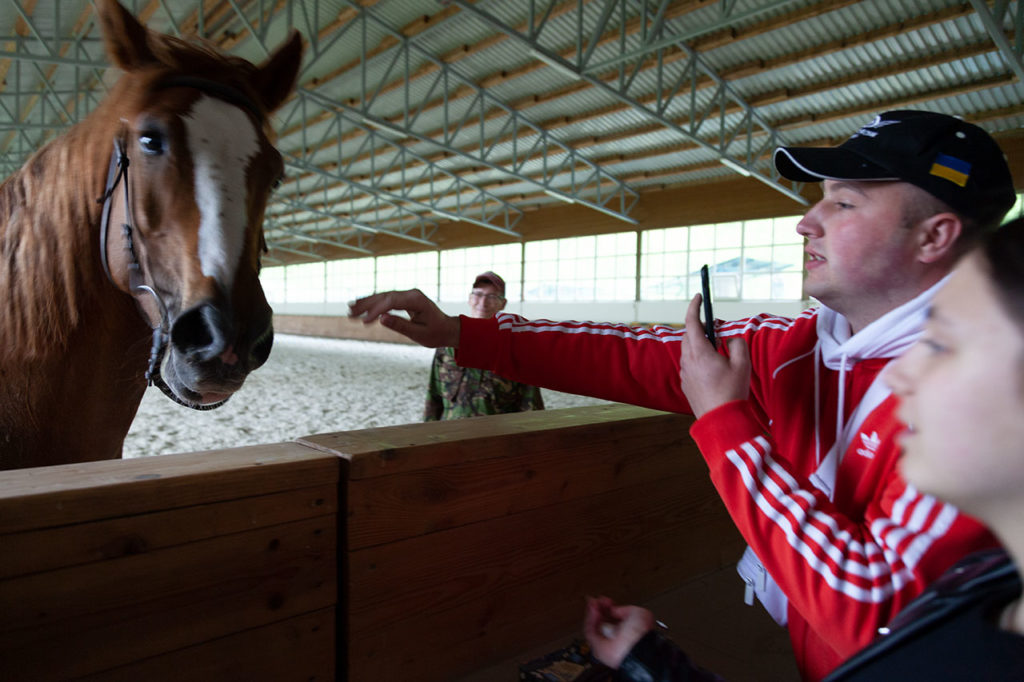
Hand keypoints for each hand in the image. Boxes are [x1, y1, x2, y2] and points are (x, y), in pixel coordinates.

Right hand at [348, 289, 460, 347]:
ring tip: (350, 309)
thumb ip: (400, 326)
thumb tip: (382, 319)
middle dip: (366, 304)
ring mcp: (408, 295)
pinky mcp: (404, 299)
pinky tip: (361, 305)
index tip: (365, 321)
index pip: (392, 301)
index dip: (376, 310)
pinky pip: (386, 299)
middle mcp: (411, 293)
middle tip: (350, 312)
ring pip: (383, 296)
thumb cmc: (436, 333)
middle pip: (385, 296)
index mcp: (417, 300)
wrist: (447, 329)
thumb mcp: (419, 334)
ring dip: (367, 302)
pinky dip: (374, 303)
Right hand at [583, 596, 654, 668]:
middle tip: (597, 600)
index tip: (607, 600)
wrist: (635, 649)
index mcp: (628, 630)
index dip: (609, 607)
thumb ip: (625, 609)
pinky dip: (590, 619)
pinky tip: (592, 609)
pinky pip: (590, 630)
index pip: (615, 617)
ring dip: (593, 612)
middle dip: (599, 608)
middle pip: (603, 620)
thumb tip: (614, 610)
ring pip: (595, 625)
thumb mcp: (639, 613)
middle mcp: (617, 636)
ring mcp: (606, 642)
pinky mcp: (597, 646)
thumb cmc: (641, 634)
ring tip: (593, 602)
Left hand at [679, 293, 750, 417]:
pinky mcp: (685, 383)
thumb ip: (737, 344)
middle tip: (716, 329)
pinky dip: (698, 358)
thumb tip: (728, 340)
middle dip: (700, 326)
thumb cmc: (732, 391)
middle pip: (689, 335)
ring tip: (717, 350)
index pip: (692, 321)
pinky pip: (689, 364)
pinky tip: (713, 369)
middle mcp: (688, 360)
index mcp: (700, 352)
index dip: (694, 306)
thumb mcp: (742, 364)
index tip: (699, 296)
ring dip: (700, 344)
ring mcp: (685, 373)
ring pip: (688, 350)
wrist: (720, 420)